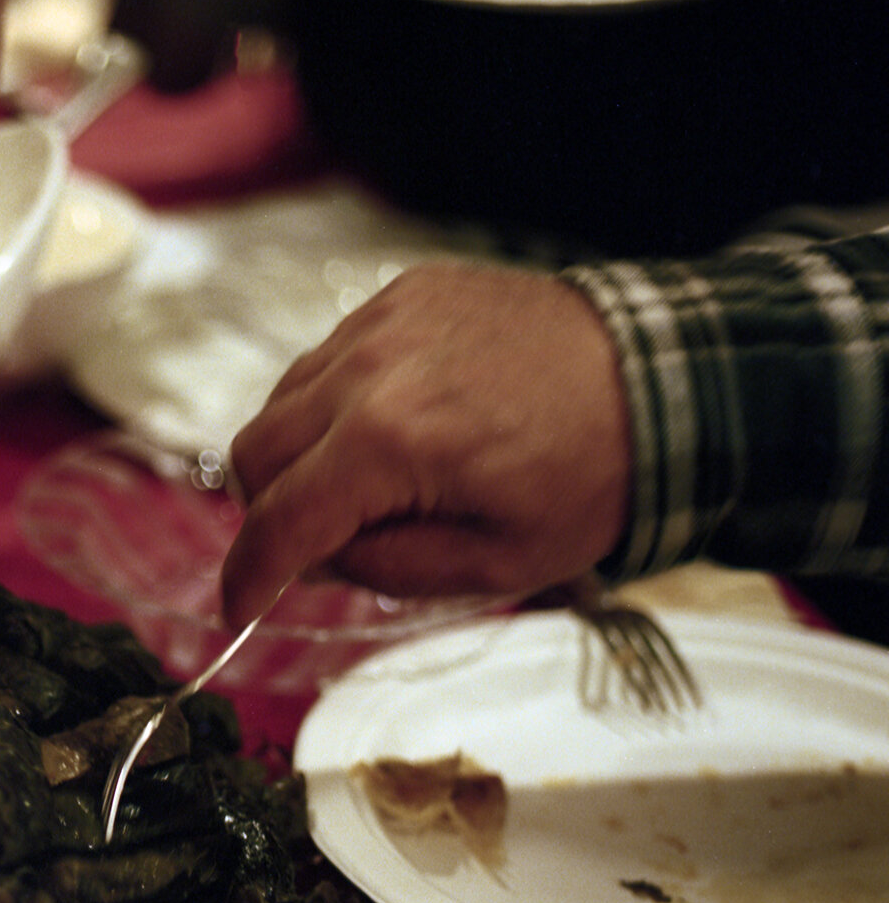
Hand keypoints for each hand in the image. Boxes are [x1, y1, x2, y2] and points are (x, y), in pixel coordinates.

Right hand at [220, 264, 631, 629]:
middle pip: (256, 453)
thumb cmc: (590, 479)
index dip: (249, 576)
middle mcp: (369, 371)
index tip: (238, 608)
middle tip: (317, 542)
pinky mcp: (403, 295)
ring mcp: (383, 322)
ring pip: (282, 401)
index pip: (279, 521)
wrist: (663, 381)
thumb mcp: (491, 564)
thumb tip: (317, 558)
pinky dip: (336, 402)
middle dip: (270, 511)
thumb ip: (383, 568)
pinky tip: (389, 425)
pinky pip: (328, 357)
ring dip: (298, 454)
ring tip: (361, 484)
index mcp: (390, 443)